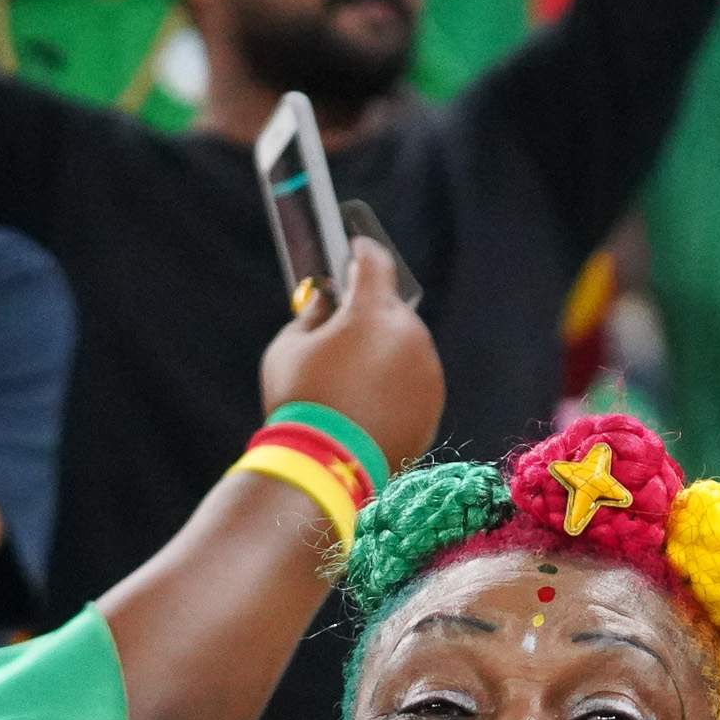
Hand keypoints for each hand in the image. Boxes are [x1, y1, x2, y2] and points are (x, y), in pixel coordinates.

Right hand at [260, 235, 440, 471]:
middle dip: (369, 314)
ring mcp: (426, 372)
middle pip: (391, 310)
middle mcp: (408, 335)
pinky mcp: (433, 406)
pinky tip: (369, 404)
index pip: (374, 262)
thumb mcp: (286, 348)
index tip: (354, 250)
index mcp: (372, 312)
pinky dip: (397, 385)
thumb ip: (310, 315)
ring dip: (385, 351)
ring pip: (406, 347)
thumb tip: (325, 303)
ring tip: (352, 379)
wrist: (327, 468)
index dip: (361, 251)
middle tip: (342, 329)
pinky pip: (414, 382)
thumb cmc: (300, 403)